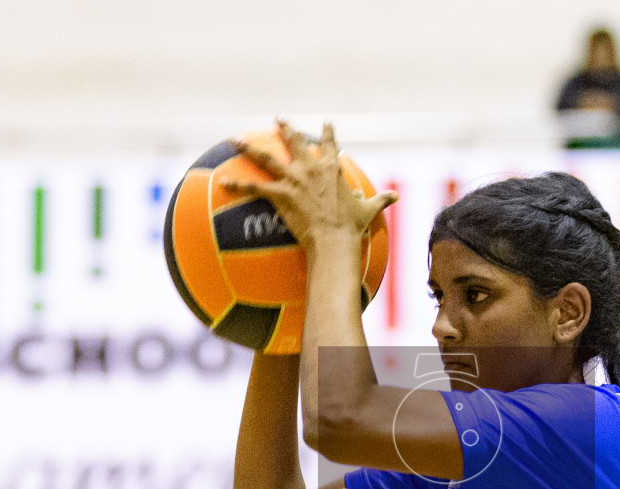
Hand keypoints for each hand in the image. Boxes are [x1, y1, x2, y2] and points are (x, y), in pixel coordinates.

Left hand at [222, 119, 395, 253]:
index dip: (329, 132)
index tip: (326, 122)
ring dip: (248, 148)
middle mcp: (311, 168)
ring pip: (267, 158)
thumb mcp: (369, 210)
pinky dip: (238, 185)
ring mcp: (294, 180)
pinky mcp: (281, 194)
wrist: (335, 239)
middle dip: (285, 128)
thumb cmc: (352, 227)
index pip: (331, 144)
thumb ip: (380, 200)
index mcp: (332, 169)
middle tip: (278, 118)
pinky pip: (255, 187)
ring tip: (234, 140)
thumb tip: (396, 198)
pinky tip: (223, 183)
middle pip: (295, 142)